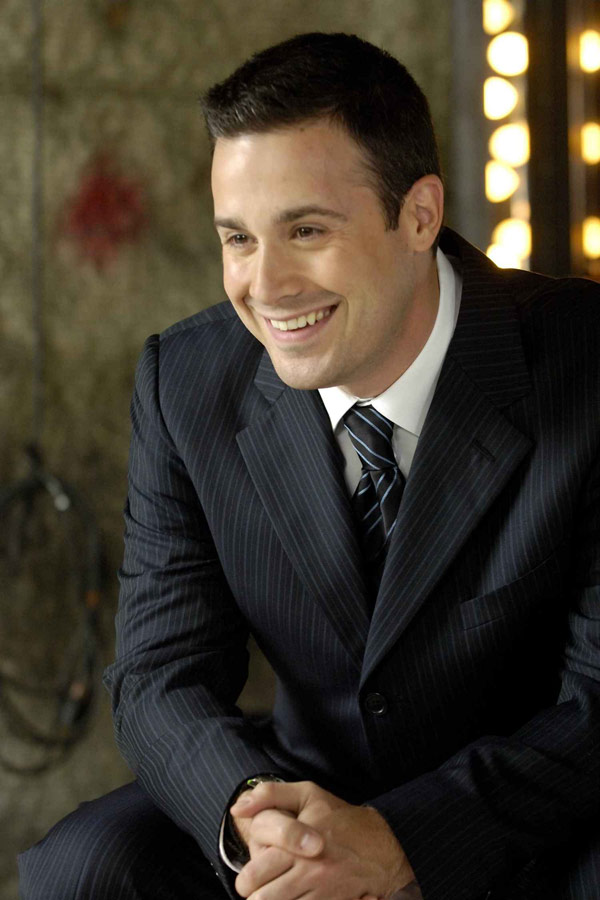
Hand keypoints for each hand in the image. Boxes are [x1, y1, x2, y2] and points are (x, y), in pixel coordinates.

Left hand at [230, 780, 414, 899]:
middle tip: (262, 889)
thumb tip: (238, 808)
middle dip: (256, 896)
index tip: (253, 874)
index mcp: (295, 844)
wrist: (383, 846)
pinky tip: (297, 896)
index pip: (253, 875)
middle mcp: (307, 871)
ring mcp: (321, 892)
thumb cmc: (339, 818)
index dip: (246, 879)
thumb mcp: (307, 794)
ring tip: (278, 893)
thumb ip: (270, 795)